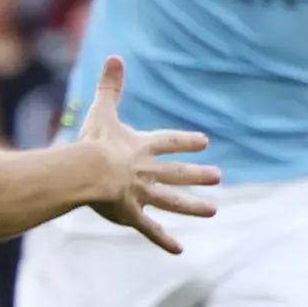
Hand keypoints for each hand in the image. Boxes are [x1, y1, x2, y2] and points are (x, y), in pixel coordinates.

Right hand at [73, 57, 220, 253]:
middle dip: (197, 174)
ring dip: (193, 206)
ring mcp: (142, 194)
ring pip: (173, 201)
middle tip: (217, 176)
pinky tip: (179, 250)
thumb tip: (115, 56)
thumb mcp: (103, 110)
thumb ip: (110, 86)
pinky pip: (150, 229)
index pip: (169, 142)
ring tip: (213, 210)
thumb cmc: (93, 141)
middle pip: (178, 173)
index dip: (186, 141)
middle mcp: (148, 171)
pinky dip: (163, 239)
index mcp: (142, 147)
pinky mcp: (131, 214)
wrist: (90, 172)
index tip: (204, 141)